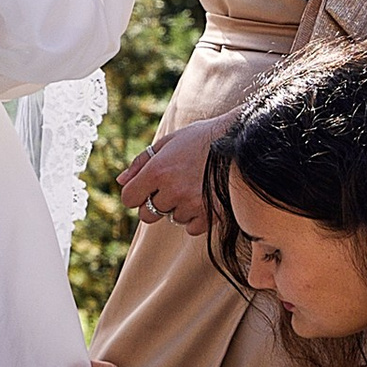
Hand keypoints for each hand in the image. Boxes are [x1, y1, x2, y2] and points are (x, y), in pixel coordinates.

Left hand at [120, 115, 218, 235]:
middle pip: (148, 214)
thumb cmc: (204, 138)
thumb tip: (120, 181)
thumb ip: (141, 162)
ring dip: (180, 207)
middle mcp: (173, 190)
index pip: (129, 199)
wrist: (245, 141)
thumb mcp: (169, 141)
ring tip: (197, 186)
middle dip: (156, 203)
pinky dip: (197, 217)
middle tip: (174, 186)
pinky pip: (192, 228)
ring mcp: (193, 204)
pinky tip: (206, 198)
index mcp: (158, 170)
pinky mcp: (212, 215)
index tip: (147, 188)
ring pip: (173, 219)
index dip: (136, 194)